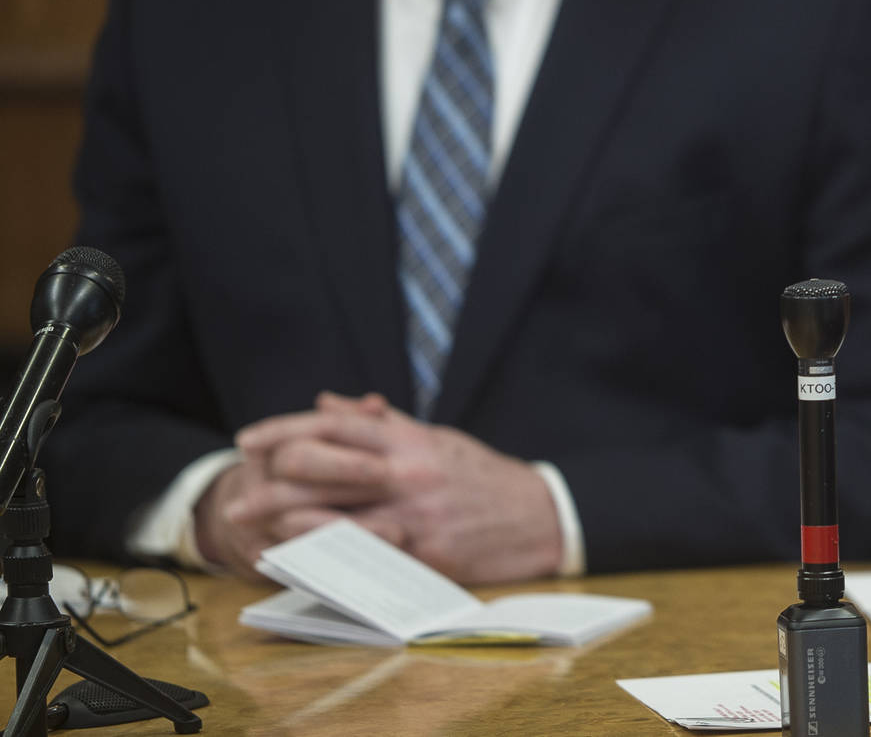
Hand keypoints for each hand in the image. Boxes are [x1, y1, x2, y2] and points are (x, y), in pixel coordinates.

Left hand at [230, 392, 564, 583]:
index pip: (333, 426)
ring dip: (288, 523)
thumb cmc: (482, 476)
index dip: (284, 431)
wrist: (539, 514)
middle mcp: (407, 473)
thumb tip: (327, 404)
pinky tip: (299, 562)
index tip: (248, 439)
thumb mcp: (435, 438)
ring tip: (252, 530)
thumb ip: (379, 423)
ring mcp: (415, 515)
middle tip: (236, 497)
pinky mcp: (424, 554)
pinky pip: (365, 558)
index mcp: (408, 440)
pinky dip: (327, 559)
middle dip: (271, 483)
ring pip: (338, 516)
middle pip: (324, 470)